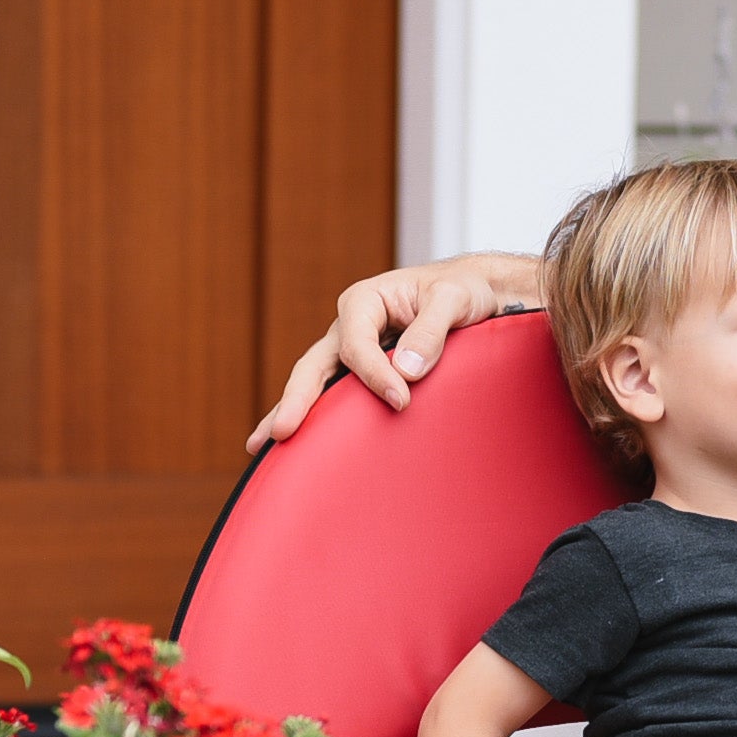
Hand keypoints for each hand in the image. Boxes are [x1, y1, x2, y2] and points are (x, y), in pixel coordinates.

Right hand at [248, 250, 535, 449]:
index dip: (374, 374)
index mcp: (365, 301)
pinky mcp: (363, 372)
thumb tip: (407, 370)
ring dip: (291, 411)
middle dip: (297, 399)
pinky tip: (292, 442)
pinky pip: (335, 394)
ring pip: (316, 383)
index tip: (402, 401)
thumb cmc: (464, 290)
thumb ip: (432, 329)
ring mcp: (352, 350)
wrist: (476, 293)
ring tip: (260, 446)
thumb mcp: (455, 300)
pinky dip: (314, 416)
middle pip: (315, 365)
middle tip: (283, 432)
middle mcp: (350, 326)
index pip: (356, 344)